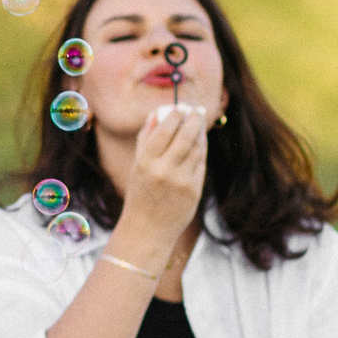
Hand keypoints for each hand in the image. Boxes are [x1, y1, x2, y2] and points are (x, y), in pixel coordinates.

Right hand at [117, 101, 209, 260]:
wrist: (147, 229)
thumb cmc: (140, 195)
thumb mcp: (136, 167)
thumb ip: (146, 139)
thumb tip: (156, 114)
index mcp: (145, 162)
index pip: (165, 129)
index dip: (175, 114)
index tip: (180, 107)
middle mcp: (163, 169)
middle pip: (185, 135)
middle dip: (193, 119)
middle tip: (197, 109)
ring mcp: (181, 180)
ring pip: (196, 148)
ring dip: (200, 133)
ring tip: (199, 123)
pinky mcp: (194, 190)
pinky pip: (200, 163)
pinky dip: (201, 150)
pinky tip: (199, 143)